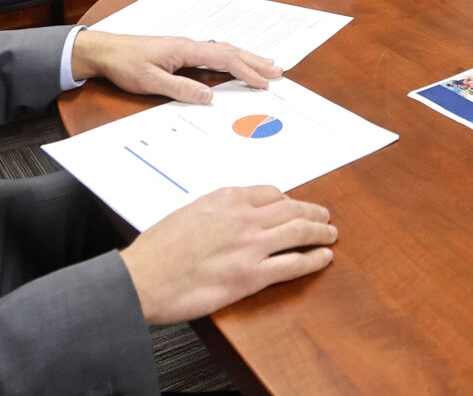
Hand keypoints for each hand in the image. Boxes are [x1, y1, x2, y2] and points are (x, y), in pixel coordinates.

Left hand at [70, 31, 281, 101]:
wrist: (105, 51)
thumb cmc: (125, 64)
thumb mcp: (150, 81)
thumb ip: (180, 89)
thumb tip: (209, 96)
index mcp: (186, 49)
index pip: (224, 59)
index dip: (247, 71)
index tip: (265, 82)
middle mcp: (190, 45)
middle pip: (230, 51)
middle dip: (255, 61)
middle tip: (278, 70)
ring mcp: (186, 48)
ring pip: (224, 52)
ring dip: (246, 59)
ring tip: (266, 65)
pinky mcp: (181, 53)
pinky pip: (213, 55)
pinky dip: (231, 60)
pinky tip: (235, 65)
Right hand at [121, 185, 337, 324]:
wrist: (142, 279)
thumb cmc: (156, 251)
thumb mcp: (187, 213)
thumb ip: (214, 210)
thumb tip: (228, 213)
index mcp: (226, 199)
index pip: (271, 193)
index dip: (288, 200)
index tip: (294, 204)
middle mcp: (243, 217)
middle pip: (292, 209)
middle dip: (313, 212)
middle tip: (324, 215)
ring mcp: (251, 247)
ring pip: (300, 232)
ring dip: (321, 232)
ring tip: (330, 234)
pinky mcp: (252, 276)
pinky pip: (294, 264)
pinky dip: (314, 259)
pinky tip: (324, 258)